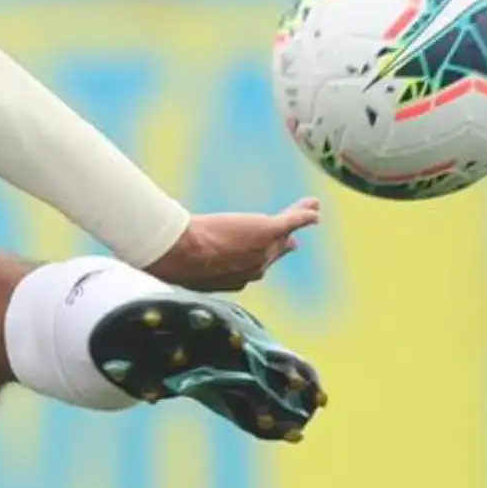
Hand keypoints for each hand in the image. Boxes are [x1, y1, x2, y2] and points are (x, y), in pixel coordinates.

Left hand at [150, 198, 319, 292]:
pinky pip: (291, 222)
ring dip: (297, 221)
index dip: (260, 260)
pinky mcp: (266, 231)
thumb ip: (191, 267)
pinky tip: (313, 207)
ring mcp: (263, 250)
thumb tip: (174, 266)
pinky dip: (302, 215)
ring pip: (284, 234)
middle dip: (284, 244)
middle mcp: (255, 269)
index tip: (264, 256)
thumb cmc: (173, 262)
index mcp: (237, 280)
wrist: (181, 255)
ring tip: (310, 210)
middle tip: (293, 240)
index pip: (255, 267)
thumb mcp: (185, 268)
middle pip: (275, 252)